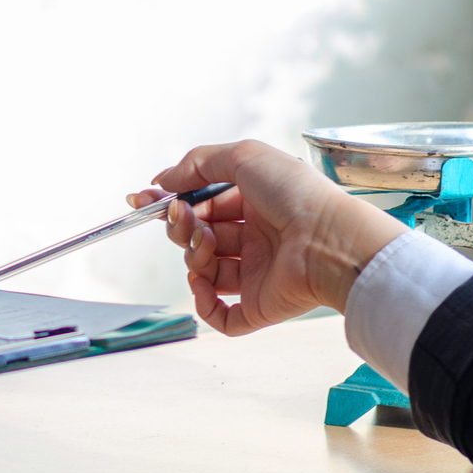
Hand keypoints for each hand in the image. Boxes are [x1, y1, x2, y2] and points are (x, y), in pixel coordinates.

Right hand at [130, 140, 406, 334]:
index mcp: (255, 203)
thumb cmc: (297, 195)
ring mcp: (257, 273)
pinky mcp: (259, 306)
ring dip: (192, 257)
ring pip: (205, 271)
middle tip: (183, 217)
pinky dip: (202, 303)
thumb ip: (198, 163)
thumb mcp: (245, 157)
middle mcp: (255, 238)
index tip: (144, 200)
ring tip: (205, 244)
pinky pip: (220, 315)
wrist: (328, 240)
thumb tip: (163, 181)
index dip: (173, 202)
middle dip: (181, 226)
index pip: (203, 204)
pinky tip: (201, 284)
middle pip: (199, 236)